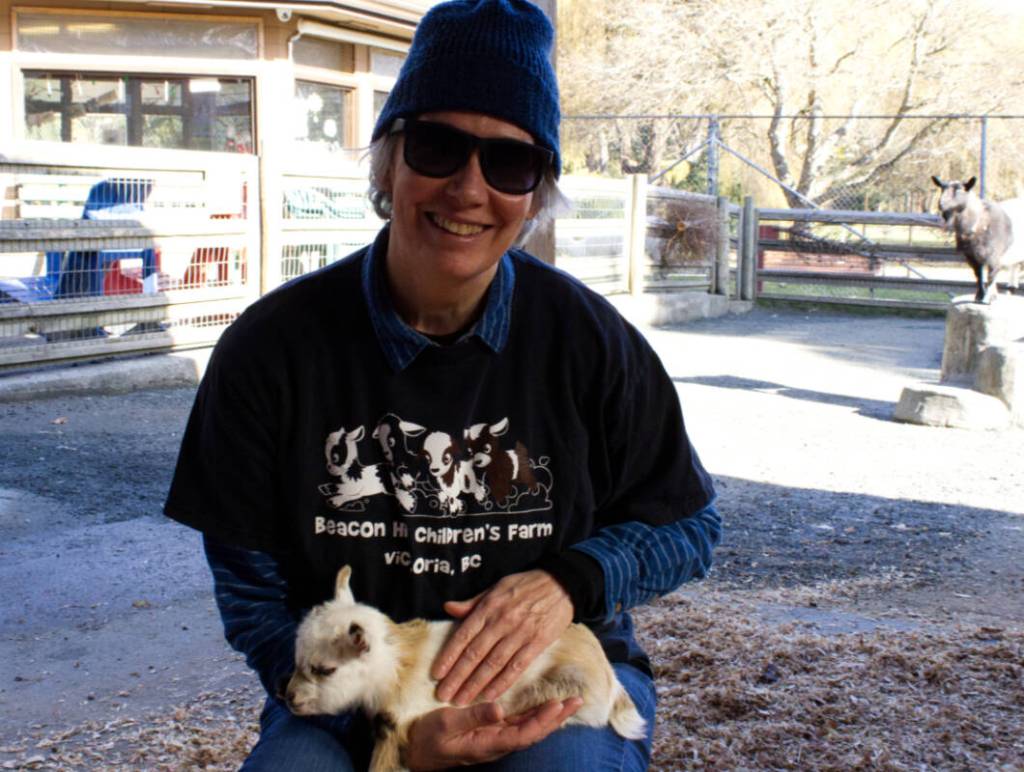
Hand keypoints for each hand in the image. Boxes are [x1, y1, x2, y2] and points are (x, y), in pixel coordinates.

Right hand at [404, 698, 581, 770]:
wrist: (416, 752)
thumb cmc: (429, 737)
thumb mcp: (447, 724)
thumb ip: (474, 716)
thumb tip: (500, 709)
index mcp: (489, 742)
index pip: (524, 733)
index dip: (543, 720)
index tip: (558, 705)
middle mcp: (498, 743)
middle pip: (534, 732)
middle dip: (557, 718)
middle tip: (577, 700)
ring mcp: (496, 739)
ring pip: (530, 728)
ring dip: (551, 717)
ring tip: (569, 702)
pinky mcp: (492, 732)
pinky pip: (520, 725)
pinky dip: (536, 716)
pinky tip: (546, 708)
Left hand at [432, 570, 573, 704]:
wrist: (561, 583)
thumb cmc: (525, 585)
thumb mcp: (496, 587)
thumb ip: (472, 602)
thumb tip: (448, 607)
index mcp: (488, 607)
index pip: (463, 635)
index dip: (448, 656)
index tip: (436, 674)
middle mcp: (501, 621)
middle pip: (475, 654)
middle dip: (457, 677)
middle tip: (443, 694)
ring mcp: (520, 633)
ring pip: (493, 663)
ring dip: (475, 684)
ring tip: (462, 701)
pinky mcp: (537, 643)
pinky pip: (516, 667)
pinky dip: (502, 683)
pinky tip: (490, 696)